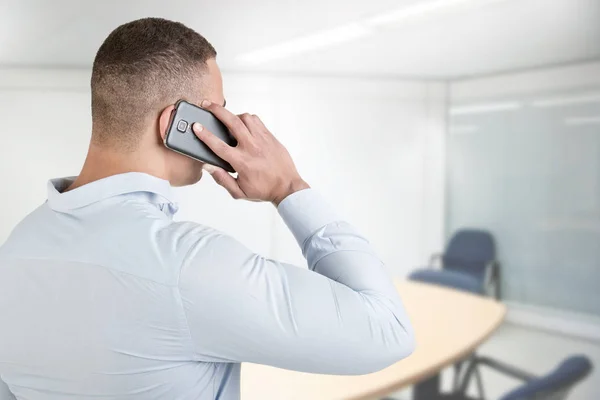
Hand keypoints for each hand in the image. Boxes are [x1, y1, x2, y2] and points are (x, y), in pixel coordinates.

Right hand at [192, 100, 308, 205]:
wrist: (287, 188)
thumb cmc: (264, 190)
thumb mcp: (239, 192)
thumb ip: (222, 180)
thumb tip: (208, 167)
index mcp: (242, 162)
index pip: (218, 145)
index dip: (205, 134)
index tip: (196, 126)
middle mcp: (251, 147)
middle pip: (232, 122)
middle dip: (217, 110)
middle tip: (207, 104)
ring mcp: (262, 140)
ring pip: (245, 118)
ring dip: (233, 115)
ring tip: (226, 118)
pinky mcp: (270, 137)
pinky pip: (257, 121)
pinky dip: (247, 119)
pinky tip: (242, 124)